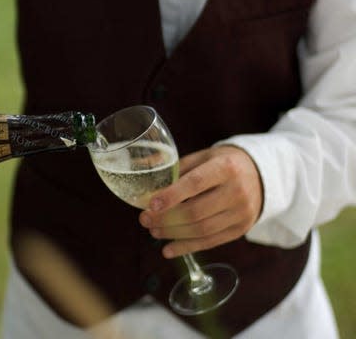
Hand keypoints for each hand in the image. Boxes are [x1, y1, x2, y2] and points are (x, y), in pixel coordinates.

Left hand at [139, 145, 262, 257]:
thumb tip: (146, 184)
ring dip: (173, 234)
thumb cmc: (223, 163)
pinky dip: (186, 247)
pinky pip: (210, 242)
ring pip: (201, 230)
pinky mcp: (241, 229)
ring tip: (154, 231)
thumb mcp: (204, 157)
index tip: (150, 205)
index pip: (195, 183)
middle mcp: (237, 191)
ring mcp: (241, 213)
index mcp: (225, 167)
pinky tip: (168, 249)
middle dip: (166, 219)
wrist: (261, 174)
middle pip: (196, 212)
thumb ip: (177, 169)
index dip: (171, 196)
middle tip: (145, 220)